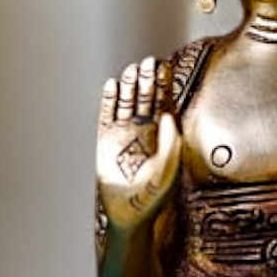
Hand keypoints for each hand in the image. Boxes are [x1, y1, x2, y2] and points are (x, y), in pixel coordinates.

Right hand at [97, 56, 181, 231]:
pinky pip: (107, 114)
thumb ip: (171, 145)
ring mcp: (124, 133)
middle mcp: (144, 130)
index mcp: (162, 135)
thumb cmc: (153, 197)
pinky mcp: (105, 140)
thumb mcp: (168, 171)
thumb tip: (168, 116)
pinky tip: (112, 85)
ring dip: (129, 85)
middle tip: (148, 62)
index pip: (164, 102)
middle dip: (147, 79)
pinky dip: (109, 99)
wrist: (128, 214)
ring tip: (130, 70)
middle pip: (146, 96)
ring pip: (126, 101)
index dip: (164, 84)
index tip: (165, 66)